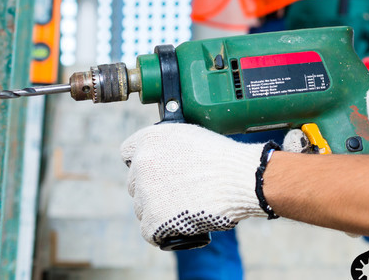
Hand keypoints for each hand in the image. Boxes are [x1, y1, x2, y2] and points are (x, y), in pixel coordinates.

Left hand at [120, 123, 277, 246]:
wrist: (241, 179)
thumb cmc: (224, 159)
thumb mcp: (192, 137)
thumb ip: (169, 146)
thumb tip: (163, 162)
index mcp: (150, 139)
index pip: (128, 152)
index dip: (143, 161)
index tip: (156, 169)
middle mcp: (142, 163)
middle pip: (135, 183)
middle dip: (153, 188)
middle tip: (179, 190)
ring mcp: (145, 193)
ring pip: (142, 208)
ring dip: (159, 209)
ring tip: (188, 205)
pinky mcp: (153, 220)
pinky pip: (150, 231)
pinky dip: (164, 231)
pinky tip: (181, 223)